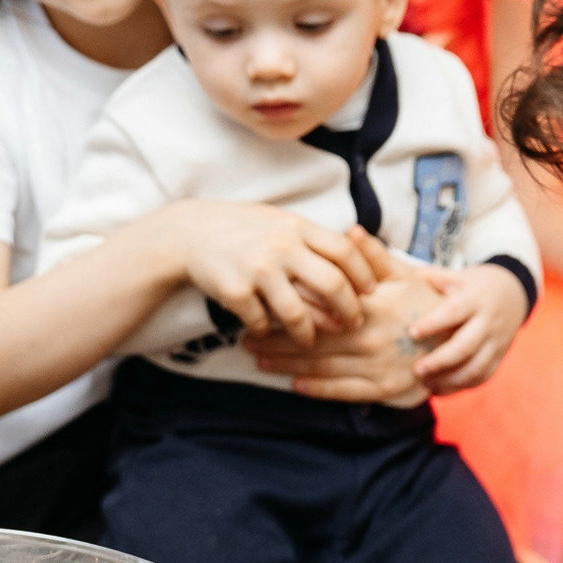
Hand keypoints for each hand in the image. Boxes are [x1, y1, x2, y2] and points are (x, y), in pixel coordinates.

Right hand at [162, 202, 381, 344]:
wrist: (191, 232)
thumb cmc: (243, 229)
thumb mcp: (280, 221)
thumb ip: (312, 239)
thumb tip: (353, 261)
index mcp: (297, 227)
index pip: (345, 251)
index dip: (364, 274)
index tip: (371, 292)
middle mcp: (281, 247)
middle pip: (332, 284)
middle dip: (348, 310)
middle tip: (353, 324)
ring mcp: (258, 270)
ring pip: (298, 313)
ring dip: (309, 333)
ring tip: (311, 340)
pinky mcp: (235, 291)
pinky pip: (262, 322)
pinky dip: (267, 330)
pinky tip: (267, 330)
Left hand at [248, 230, 435, 403]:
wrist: (458, 340)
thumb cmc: (424, 303)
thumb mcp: (404, 274)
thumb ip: (373, 256)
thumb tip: (350, 230)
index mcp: (370, 307)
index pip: (319, 309)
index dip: (288, 310)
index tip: (261, 307)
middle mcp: (369, 337)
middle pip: (312, 340)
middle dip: (277, 341)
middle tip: (246, 339)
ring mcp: (376, 365)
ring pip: (322, 366)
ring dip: (288, 365)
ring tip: (259, 360)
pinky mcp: (382, 388)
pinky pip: (344, 390)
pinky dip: (317, 390)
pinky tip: (293, 385)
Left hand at [408, 263, 533, 394]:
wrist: (514, 294)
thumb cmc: (475, 286)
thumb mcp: (457, 277)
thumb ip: (431, 278)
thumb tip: (394, 274)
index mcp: (476, 299)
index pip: (454, 312)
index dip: (433, 323)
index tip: (412, 332)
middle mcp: (488, 322)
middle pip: (466, 346)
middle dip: (440, 361)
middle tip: (417, 370)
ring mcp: (497, 342)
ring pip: (476, 368)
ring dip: (450, 380)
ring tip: (426, 384)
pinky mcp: (500, 357)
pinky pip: (482, 377)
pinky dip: (460, 387)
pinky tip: (438, 389)